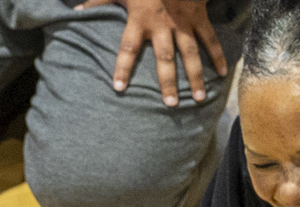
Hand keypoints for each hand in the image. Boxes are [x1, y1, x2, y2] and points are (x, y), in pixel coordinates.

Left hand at [79, 0, 226, 106]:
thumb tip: (76, 10)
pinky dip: (217, 55)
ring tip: (199, 98)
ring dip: (195, 76)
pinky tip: (223, 72)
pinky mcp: (199, 17)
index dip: (122, 67)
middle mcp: (163, 26)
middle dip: (168, 82)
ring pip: (191, 53)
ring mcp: (183, 23)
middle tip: (170, 104)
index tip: (118, 87)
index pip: (128, 47)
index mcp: (140, 20)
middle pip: (165, 58)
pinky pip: (210, 38)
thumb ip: (99, 1)